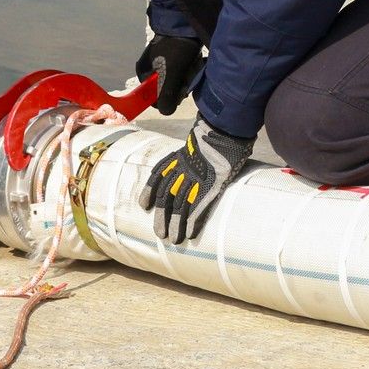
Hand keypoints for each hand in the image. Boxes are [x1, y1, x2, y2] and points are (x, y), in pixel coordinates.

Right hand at [135, 34, 204, 114]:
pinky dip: (189, 70)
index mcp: (143, 72)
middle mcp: (151, 68)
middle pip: (166, 90)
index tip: (180, 94)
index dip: (167, 99)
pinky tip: (196, 63)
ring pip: (176, 81)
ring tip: (193, 67)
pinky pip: (181, 71)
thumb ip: (166, 95)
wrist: (187, 23)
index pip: (153, 97)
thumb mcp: (170, 74)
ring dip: (186, 78)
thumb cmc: (175, 49)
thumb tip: (166, 112)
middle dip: (179, 87)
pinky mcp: (174, 57)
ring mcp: (162, 62)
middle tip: (188, 79)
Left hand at [137, 119, 252, 244]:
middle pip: (166, 196)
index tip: (143, 205)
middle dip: (162, 216)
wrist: (225, 129)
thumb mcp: (199, 141)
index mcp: (179, 157)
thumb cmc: (217, 135)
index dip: (149, 191)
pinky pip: (198, 207)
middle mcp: (183, 170)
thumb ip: (194, 152)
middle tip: (159, 233)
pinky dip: (192, 222)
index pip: (158, 175)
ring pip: (180, 205)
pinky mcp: (210, 186)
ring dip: (176, 225)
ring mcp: (195, 178)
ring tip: (174, 239)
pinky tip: (190, 234)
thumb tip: (199, 159)